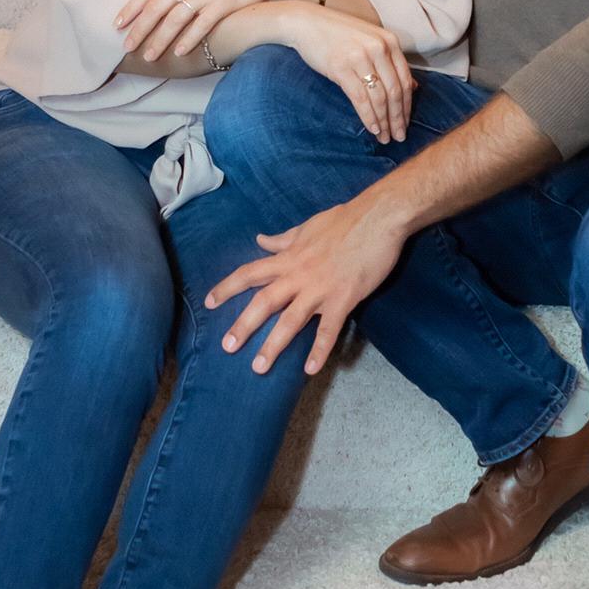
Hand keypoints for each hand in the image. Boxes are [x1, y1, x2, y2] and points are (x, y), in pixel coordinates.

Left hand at [115, 0, 300, 59]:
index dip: (130, 9)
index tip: (117, 26)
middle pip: (158, 6)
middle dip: (140, 28)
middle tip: (127, 46)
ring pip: (176, 18)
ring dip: (160, 39)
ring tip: (150, 56)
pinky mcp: (225, 2)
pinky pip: (202, 24)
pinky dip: (189, 39)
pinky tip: (179, 52)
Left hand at [205, 195, 405, 375]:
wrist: (379, 217)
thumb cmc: (345, 220)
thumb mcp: (307, 226)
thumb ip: (283, 239)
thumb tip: (261, 240)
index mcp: (289, 257)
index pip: (250, 273)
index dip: (228, 287)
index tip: (209, 303)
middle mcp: (298, 275)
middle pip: (263, 302)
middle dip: (243, 325)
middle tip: (227, 347)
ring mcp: (320, 289)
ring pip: (290, 321)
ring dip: (273, 346)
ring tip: (258, 367)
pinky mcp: (343, 298)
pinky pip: (328, 330)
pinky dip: (319, 351)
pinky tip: (310, 370)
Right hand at [268, 3, 413, 142]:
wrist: (305, 22)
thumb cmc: (338, 34)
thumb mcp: (370, 41)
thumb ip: (390, 61)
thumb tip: (414, 87)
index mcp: (389, 41)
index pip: (405, 80)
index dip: (407, 106)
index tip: (406, 123)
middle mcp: (379, 48)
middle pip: (395, 91)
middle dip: (398, 118)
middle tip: (399, 137)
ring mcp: (360, 57)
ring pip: (379, 97)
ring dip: (384, 121)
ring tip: (384, 137)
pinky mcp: (341, 67)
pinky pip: (360, 98)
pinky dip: (368, 116)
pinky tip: (372, 128)